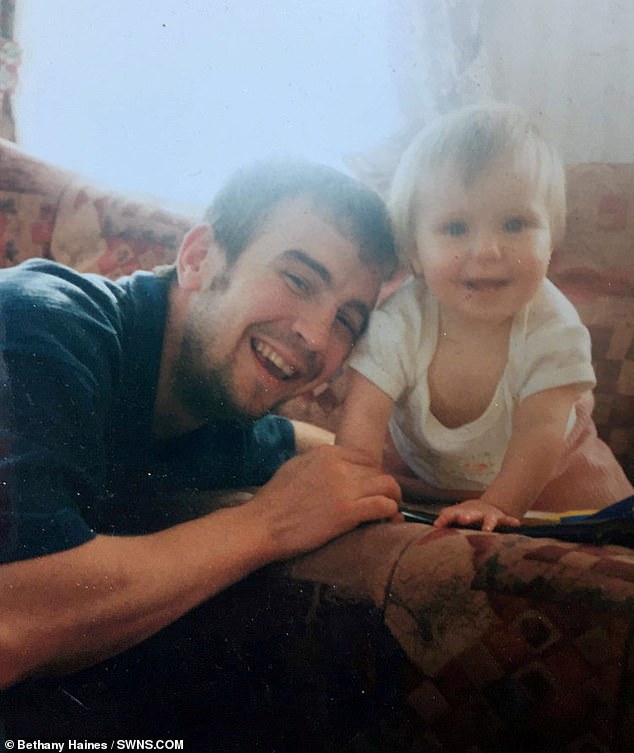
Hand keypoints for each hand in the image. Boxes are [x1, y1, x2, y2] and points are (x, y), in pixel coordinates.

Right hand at [248, 445, 400, 558]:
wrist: (262, 525)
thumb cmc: (273, 501)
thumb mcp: (295, 466)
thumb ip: (319, 462)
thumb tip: (336, 465)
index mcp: (326, 453)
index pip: (364, 458)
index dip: (370, 474)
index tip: (369, 488)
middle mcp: (339, 465)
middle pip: (377, 471)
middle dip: (381, 488)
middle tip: (381, 502)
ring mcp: (344, 488)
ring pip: (388, 486)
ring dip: (393, 498)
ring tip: (391, 511)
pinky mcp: (348, 512)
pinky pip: (383, 506)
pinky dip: (390, 513)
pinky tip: (388, 520)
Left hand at [433, 498, 520, 531]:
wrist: (484, 507)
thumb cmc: (466, 514)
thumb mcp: (454, 514)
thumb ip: (445, 518)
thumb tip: (434, 525)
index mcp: (462, 512)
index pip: (451, 513)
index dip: (445, 517)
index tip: (438, 524)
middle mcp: (475, 512)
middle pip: (471, 514)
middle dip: (467, 516)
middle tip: (463, 519)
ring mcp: (488, 515)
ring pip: (489, 518)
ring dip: (488, 523)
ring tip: (487, 529)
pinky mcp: (500, 518)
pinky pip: (507, 520)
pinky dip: (511, 521)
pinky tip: (516, 523)